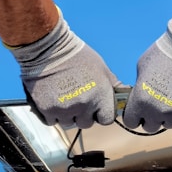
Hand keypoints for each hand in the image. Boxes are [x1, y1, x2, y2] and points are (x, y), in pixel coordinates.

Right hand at [9, 10, 118, 128]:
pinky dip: (52, 114)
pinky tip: (52, 99)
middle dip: (83, 115)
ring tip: (64, 98)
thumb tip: (124, 96)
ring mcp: (65, 109)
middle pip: (86, 123)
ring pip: (69, 123)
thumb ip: (113, 85)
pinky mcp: (47, 109)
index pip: (106, 120)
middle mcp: (84, 105)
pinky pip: (52, 121)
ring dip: (67, 115)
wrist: (48, 48)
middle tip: (77, 99)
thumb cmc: (78, 56)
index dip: (101, 114)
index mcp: (101, 96)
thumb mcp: (101, 68)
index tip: (96, 108)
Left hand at [123, 19, 171, 132]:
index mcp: (141, 101)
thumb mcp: (142, 67)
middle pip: (151, 127)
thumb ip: (140, 87)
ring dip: (169, 115)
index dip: (135, 116)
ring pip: (170, 124)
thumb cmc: (165, 52)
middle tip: (157, 105)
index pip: (131, 122)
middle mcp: (159, 111)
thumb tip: (141, 95)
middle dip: (151, 118)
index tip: (139, 112)